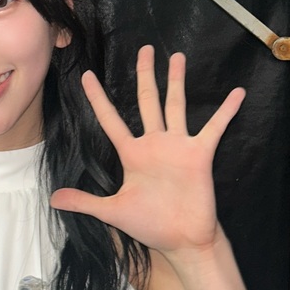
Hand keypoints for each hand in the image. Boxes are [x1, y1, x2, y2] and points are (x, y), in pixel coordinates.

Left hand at [49, 46, 243, 256]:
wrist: (183, 241)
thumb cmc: (150, 225)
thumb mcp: (113, 211)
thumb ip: (85, 202)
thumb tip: (53, 199)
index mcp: (132, 154)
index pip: (110, 119)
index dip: (98, 98)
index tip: (86, 76)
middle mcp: (154, 144)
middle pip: (147, 101)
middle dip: (145, 75)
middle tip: (145, 49)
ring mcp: (178, 146)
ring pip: (175, 105)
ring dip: (177, 81)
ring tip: (178, 57)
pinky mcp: (200, 154)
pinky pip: (214, 128)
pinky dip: (226, 111)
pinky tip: (237, 93)